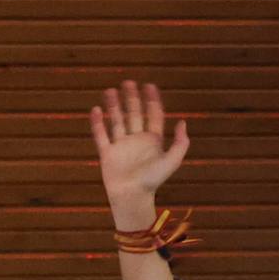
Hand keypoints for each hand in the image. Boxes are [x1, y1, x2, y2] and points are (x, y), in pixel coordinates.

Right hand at [89, 80, 191, 230]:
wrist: (133, 197)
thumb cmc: (154, 181)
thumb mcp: (173, 160)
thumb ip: (181, 142)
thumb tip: (182, 121)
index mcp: (153, 140)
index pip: (153, 114)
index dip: (152, 99)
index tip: (149, 85)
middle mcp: (136, 139)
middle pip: (134, 113)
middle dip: (132, 98)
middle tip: (128, 82)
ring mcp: (121, 145)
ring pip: (117, 120)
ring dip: (114, 106)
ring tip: (110, 91)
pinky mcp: (107, 153)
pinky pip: (101, 135)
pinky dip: (98, 123)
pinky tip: (96, 110)